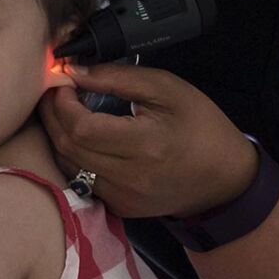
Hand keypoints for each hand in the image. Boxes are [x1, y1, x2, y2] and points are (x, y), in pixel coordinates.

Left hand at [37, 63, 254, 218]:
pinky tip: (81, 138)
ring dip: (59, 136)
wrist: (224, 179)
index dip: (63, 103)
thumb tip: (75, 71)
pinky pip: (81, 180)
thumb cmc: (200, 126)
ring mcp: (123, 197)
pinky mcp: (120, 207)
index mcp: (145, 145)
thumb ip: (117, 78)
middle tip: (56, 92)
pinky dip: (74, 157)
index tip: (65, 82)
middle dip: (53, 115)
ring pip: (68, 165)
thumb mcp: (167, 89)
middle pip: (68, 147)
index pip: (82, 128)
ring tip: (64, 111)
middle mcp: (129, 177)